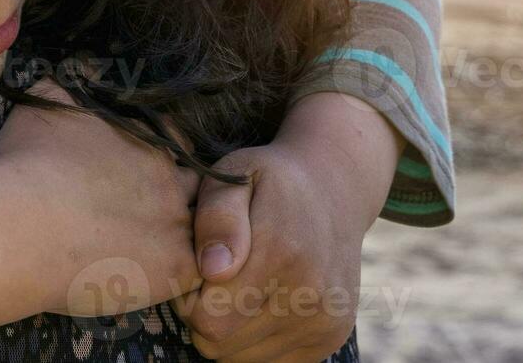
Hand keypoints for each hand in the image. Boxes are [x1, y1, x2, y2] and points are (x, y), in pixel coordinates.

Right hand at [0, 79, 202, 332]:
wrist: (22, 226)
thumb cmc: (26, 164)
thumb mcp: (44, 105)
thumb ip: (67, 90)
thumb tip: (73, 82)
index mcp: (144, 140)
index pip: (172, 141)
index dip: (157, 157)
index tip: (134, 173)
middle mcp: (169, 177)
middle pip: (192, 185)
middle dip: (174, 198)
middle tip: (137, 218)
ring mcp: (177, 223)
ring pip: (197, 232)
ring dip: (176, 241)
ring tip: (141, 257)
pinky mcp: (177, 268)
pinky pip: (195, 276)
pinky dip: (176, 279)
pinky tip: (148, 284)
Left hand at [176, 92, 401, 361]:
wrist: (333, 190)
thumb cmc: (269, 181)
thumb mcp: (234, 177)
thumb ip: (218, 218)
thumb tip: (213, 269)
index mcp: (281, 253)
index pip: (207, 319)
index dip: (188, 299)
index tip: (197, 270)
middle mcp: (310, 294)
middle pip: (221, 344)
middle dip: (206, 316)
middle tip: (214, 278)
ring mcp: (325, 321)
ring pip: (243, 358)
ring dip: (230, 330)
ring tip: (239, 287)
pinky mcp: (331, 337)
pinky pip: (271, 361)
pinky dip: (255, 340)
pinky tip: (260, 302)